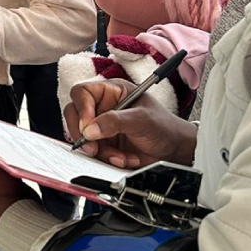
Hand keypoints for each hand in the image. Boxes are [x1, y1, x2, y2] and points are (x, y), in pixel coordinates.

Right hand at [65, 79, 196, 168]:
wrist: (175, 151)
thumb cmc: (164, 127)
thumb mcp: (141, 120)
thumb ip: (115, 121)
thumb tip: (89, 129)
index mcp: (112, 91)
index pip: (83, 93)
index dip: (81, 108)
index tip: (87, 127)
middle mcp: (103, 106)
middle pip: (75, 114)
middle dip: (82, 133)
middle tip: (93, 147)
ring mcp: (102, 126)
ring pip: (83, 137)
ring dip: (100, 151)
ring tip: (120, 156)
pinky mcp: (104, 144)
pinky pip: (93, 151)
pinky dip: (105, 158)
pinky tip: (123, 159)